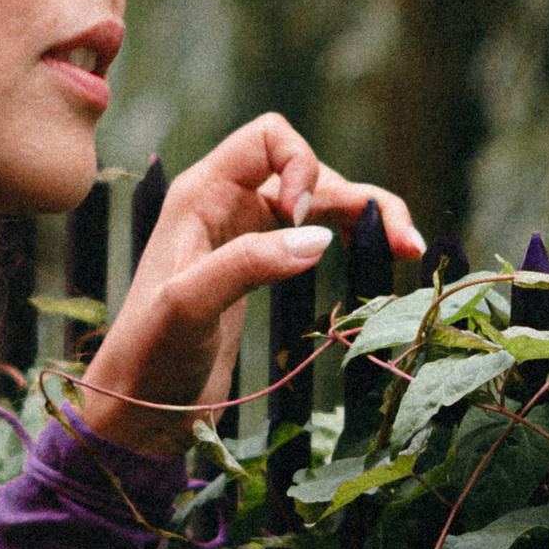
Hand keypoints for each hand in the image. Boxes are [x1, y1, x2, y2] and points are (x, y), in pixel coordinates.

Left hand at [70, 114, 422, 459]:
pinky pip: (314, 237)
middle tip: (401, 241)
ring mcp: (246, 236)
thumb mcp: (189, 307)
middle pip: (308, 171)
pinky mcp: (260, 269)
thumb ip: (248, 265)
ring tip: (409, 248)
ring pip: (321, 206)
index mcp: (202, 195)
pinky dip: (352, 242)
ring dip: (367, 217)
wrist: (139, 410)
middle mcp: (226, 205)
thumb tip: (320, 240)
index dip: (301, 164)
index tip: (305, 220)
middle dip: (357, 195)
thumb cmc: (149, 357)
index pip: (268, 138)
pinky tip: (383, 259)